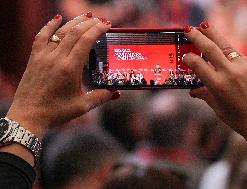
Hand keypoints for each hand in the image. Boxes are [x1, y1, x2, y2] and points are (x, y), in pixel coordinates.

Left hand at [6, 13, 119, 136]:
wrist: (28, 116)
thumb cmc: (56, 112)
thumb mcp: (82, 106)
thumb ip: (101, 97)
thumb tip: (116, 93)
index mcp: (70, 68)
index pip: (86, 41)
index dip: (97, 29)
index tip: (107, 25)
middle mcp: (56, 58)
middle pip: (75, 32)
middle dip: (90, 23)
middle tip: (101, 20)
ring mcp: (43, 56)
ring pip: (60, 32)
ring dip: (75, 22)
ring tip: (87, 16)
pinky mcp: (34, 58)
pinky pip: (41, 36)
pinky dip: (49, 25)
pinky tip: (57, 18)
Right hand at [183, 23, 246, 142]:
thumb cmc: (239, 119)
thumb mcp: (217, 107)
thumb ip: (205, 95)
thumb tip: (193, 91)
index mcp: (217, 85)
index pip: (197, 64)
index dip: (188, 58)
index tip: (184, 55)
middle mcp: (229, 73)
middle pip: (210, 48)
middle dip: (197, 36)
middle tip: (188, 29)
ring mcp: (243, 67)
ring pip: (225, 45)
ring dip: (213, 35)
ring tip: (204, 27)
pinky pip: (236, 53)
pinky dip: (225, 47)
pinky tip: (220, 45)